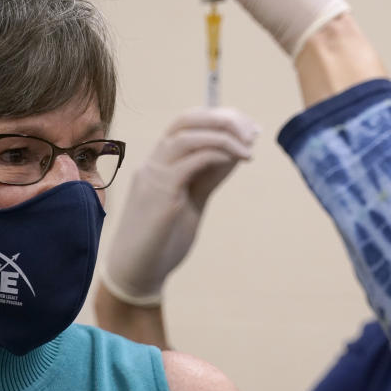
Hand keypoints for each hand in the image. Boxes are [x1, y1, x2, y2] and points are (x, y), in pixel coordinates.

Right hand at [100, 107, 259, 304]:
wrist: (138, 272)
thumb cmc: (164, 239)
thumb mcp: (193, 200)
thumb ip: (209, 176)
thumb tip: (236, 153)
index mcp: (160, 162)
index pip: (188, 122)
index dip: (220, 118)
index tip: (249, 128)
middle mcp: (153, 162)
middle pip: (187, 120)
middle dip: (223, 119)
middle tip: (252, 132)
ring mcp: (154, 175)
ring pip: (188, 135)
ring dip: (223, 135)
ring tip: (248, 149)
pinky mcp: (160, 193)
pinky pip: (191, 161)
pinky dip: (217, 154)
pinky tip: (237, 160)